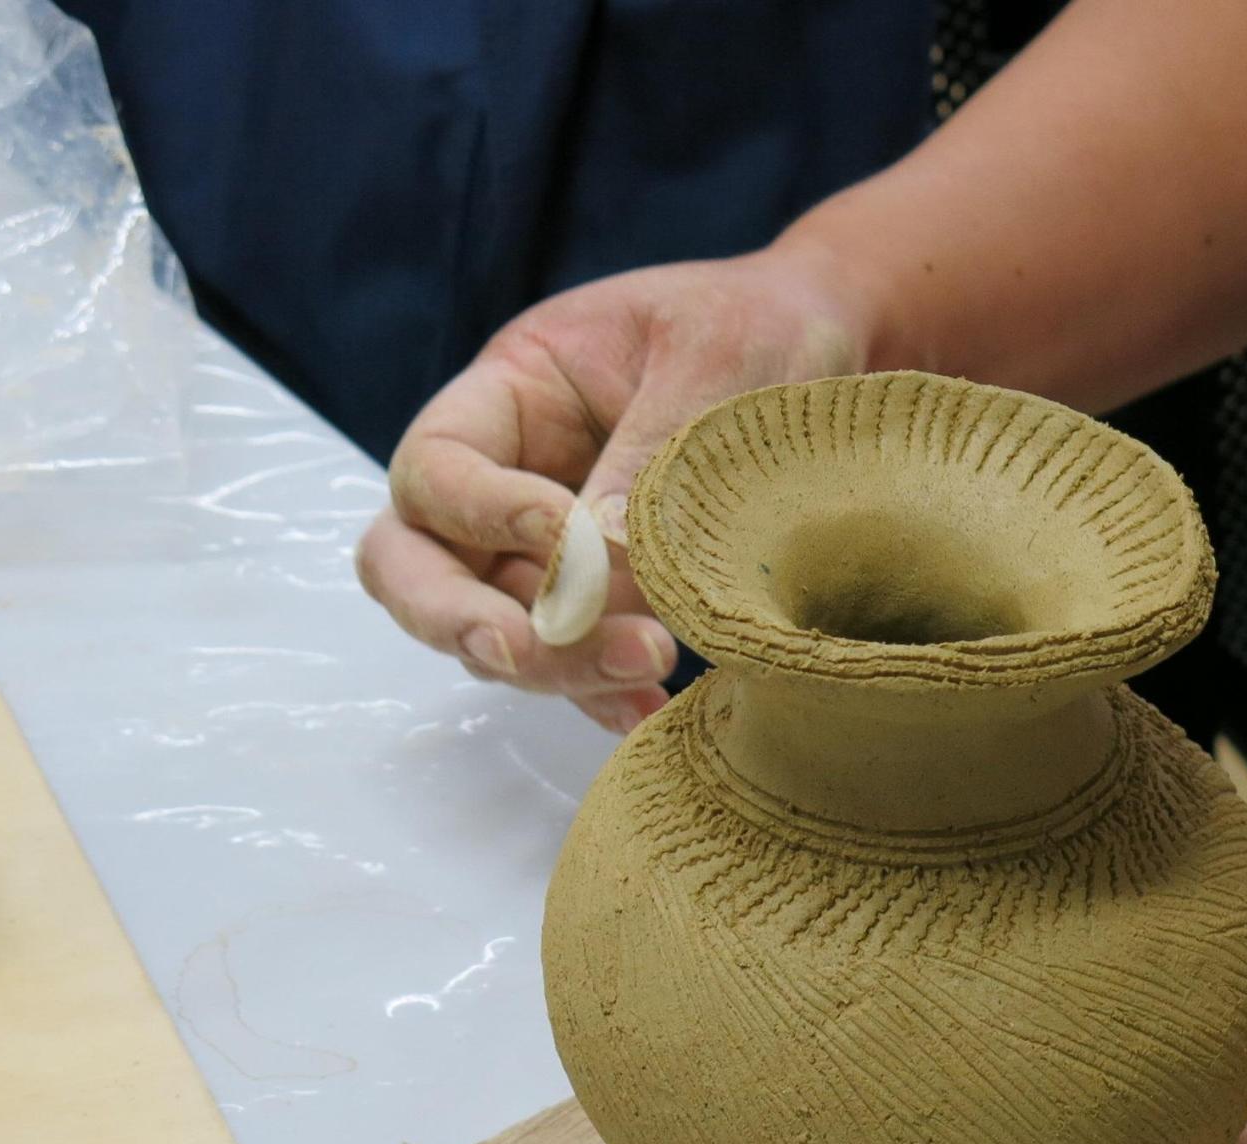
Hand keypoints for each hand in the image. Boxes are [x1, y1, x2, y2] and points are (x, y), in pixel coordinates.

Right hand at [356, 242, 873, 732]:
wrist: (828, 352)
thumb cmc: (761, 327)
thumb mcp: (713, 362)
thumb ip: (648, 456)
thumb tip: (592, 565)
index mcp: (512, 394)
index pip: (436, 468)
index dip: (482, 513)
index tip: (568, 532)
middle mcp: (507, 478)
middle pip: (418, 567)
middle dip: (461, 619)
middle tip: (528, 648)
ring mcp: (545, 551)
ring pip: (496, 632)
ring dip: (555, 663)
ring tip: (653, 660)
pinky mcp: (602, 605)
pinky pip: (571, 665)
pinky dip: (600, 696)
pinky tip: (649, 712)